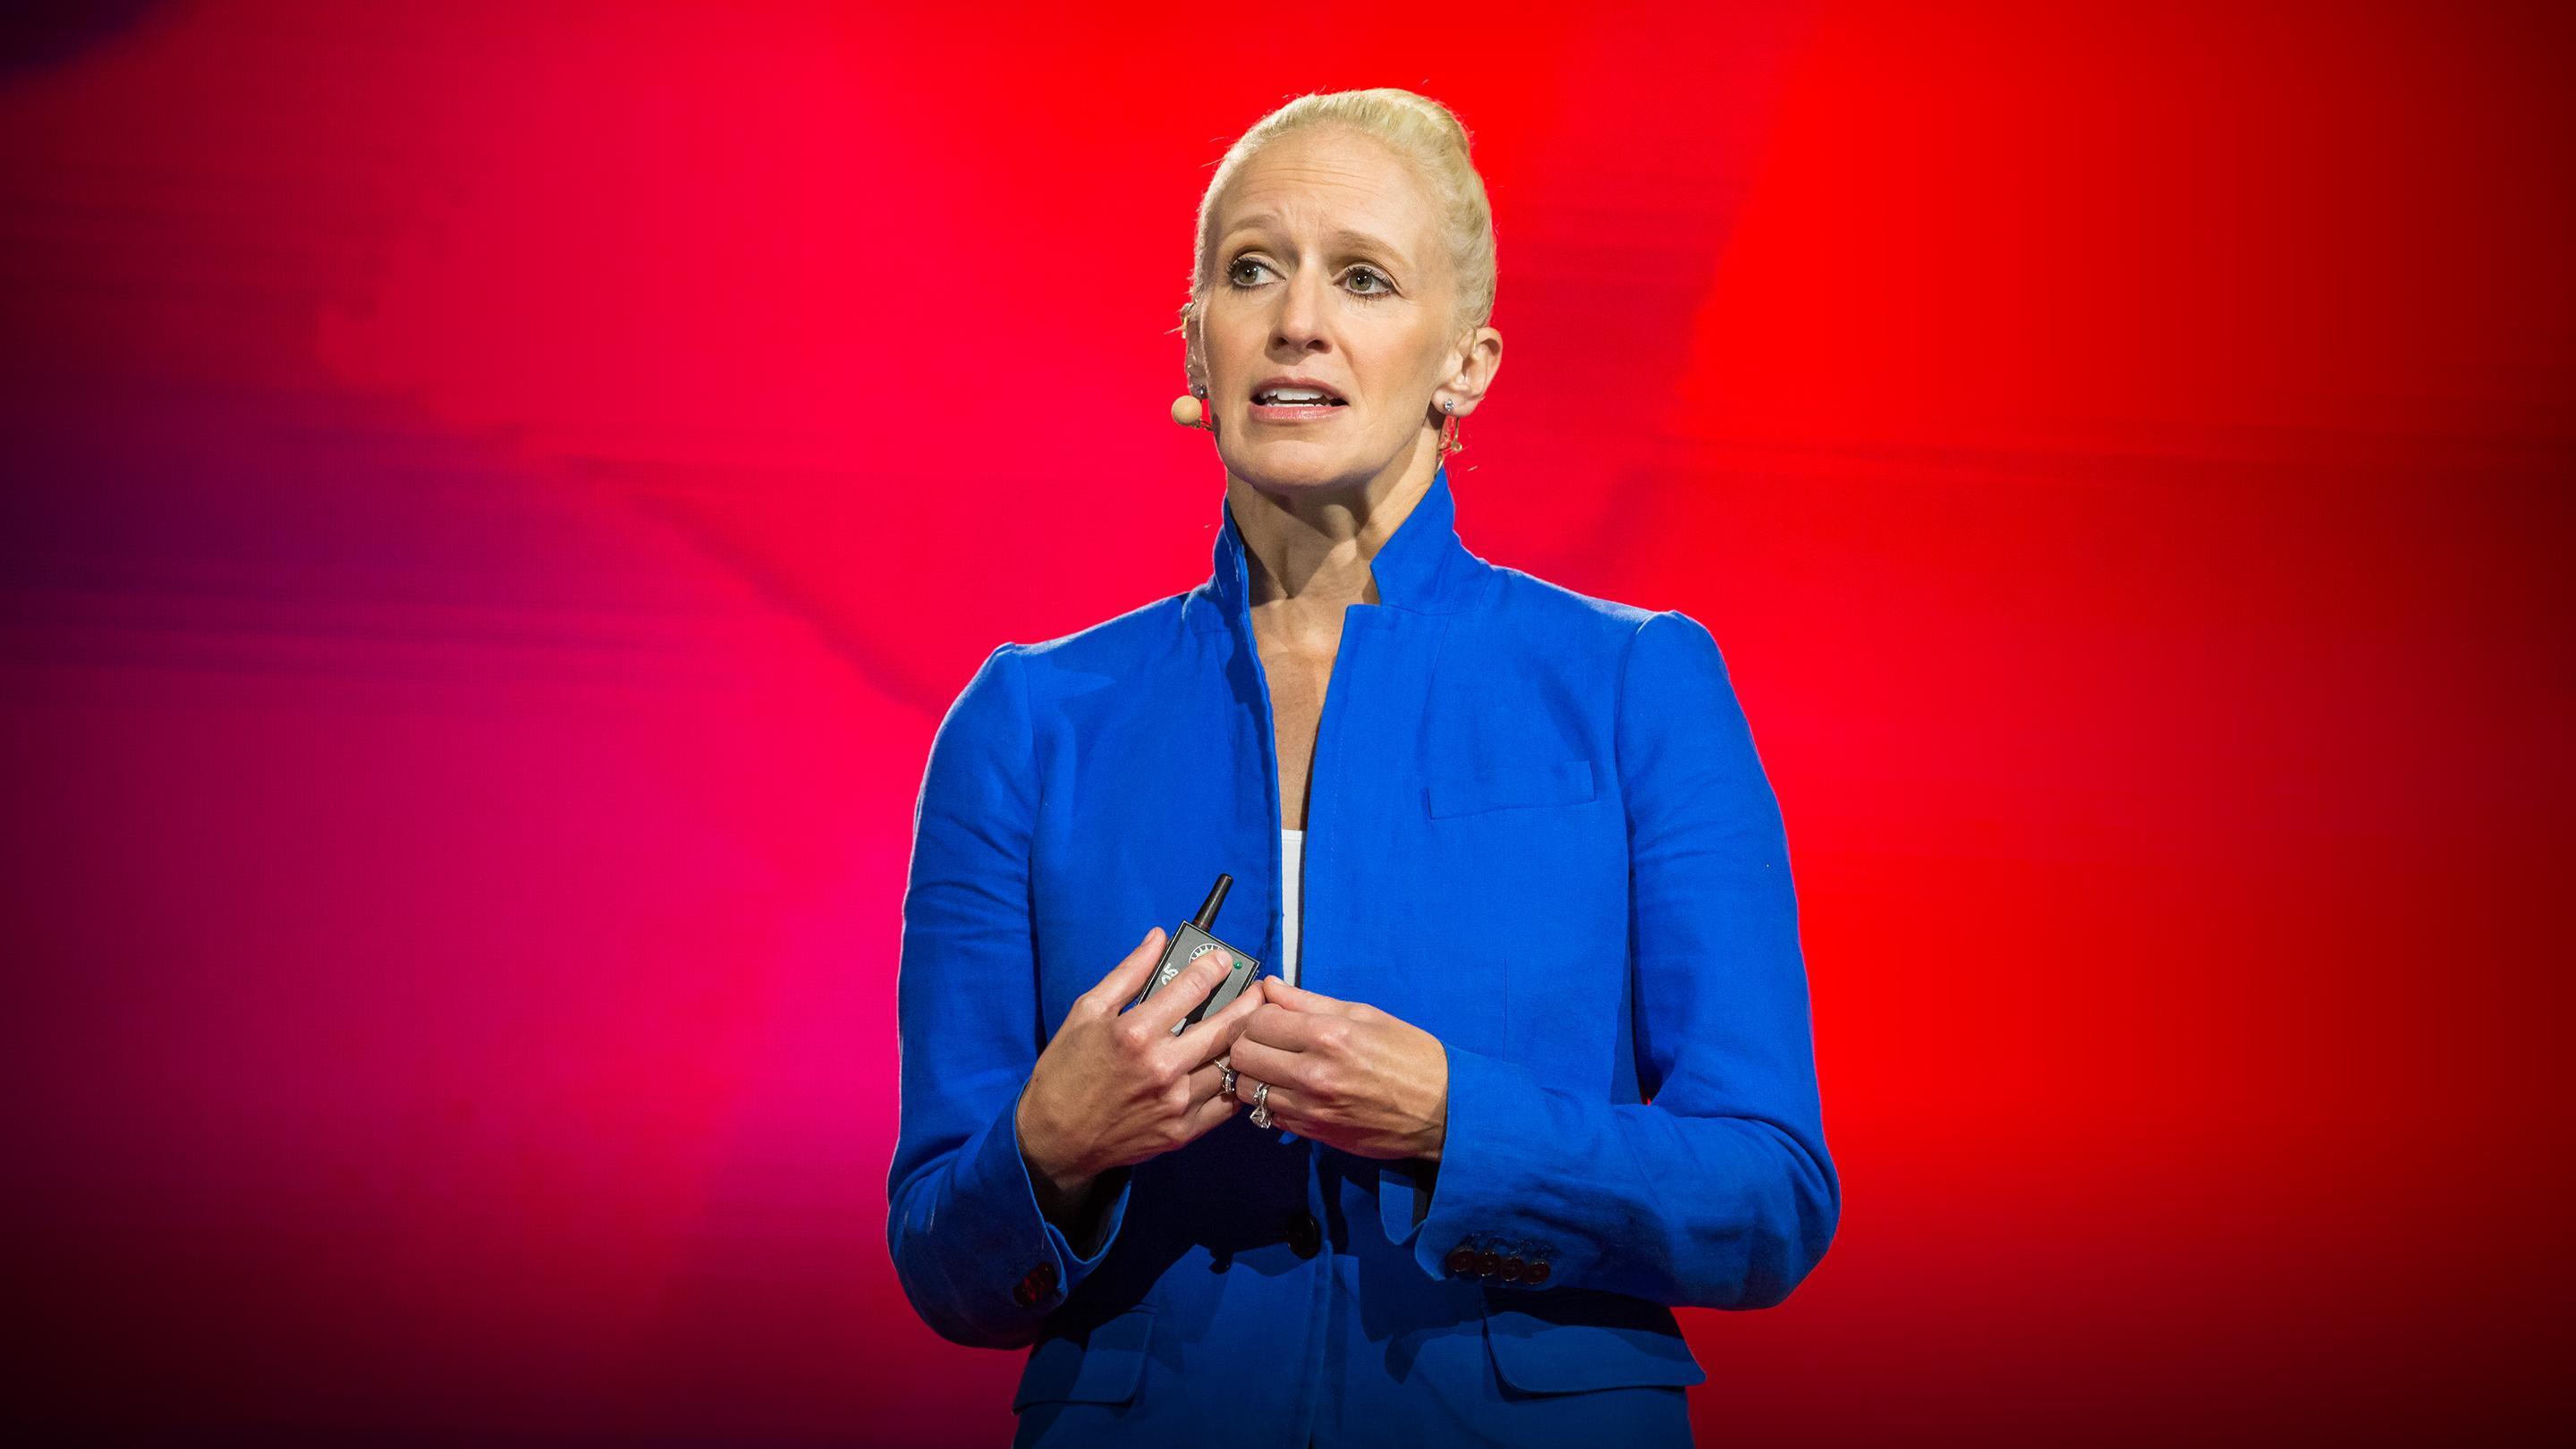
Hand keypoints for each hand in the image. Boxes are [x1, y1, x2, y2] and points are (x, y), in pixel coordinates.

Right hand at [1016, 927, 1265, 1198]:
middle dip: (1248, 1003)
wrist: (1056, 1137)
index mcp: (1136, 1032)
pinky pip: (1225, 1103)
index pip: (1192, 988)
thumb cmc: (1066, 1069)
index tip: (1225, 960)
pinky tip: (1238, 1066)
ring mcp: (1176, 1102)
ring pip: (1230, 1065)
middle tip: (1261, 991)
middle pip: (1225, 1027)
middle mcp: (1162, 1067)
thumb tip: (1158, 938)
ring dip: (1246, 1042)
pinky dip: (1235, 1081)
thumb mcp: (1087, 1011)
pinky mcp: (1182, 1131)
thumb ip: (1128, 973)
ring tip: (1256, 1027)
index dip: (1214, 967)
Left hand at [1229, 977, 1449, 1161]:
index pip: (1258, 1021)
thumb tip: (1271, 986)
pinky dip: (1270, 1100)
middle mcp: (1313, 1074)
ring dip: (1254, 1075)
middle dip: (1247, 1043)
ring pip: (1247, 1089)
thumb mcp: (1365, 1015)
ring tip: (1276, 1066)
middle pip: (1242, 1056)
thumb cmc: (1409, 1054)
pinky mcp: (1313, 1133)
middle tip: (1267, 1040)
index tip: (1272, 1016)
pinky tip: (1291, 1089)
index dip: (1259, 1015)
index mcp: (1329, 1035)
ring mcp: (1310, 1109)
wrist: (1442, 1110)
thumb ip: (1310, 1002)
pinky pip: (1268, 1115)